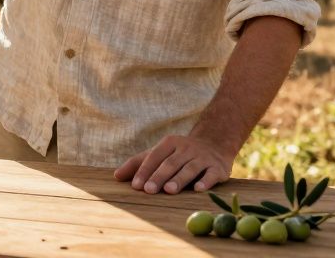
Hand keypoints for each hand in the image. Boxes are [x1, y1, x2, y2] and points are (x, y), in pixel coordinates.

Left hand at [113, 134, 233, 194]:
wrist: (215, 144)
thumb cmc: (179, 153)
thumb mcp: (160, 153)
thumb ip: (139, 163)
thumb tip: (116, 176)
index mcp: (170, 143)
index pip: (154, 156)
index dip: (144, 170)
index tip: (135, 186)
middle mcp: (186, 148)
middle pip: (170, 163)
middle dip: (159, 176)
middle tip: (148, 190)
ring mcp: (203, 157)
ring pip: (189, 168)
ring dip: (179, 179)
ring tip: (169, 190)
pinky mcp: (218, 167)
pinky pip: (211, 174)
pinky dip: (205, 181)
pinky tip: (198, 189)